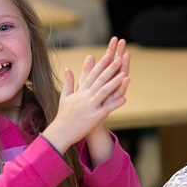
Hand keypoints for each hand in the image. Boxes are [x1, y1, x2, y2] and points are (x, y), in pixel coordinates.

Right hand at [43, 37, 130, 153]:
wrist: (61, 132)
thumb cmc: (64, 114)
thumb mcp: (65, 96)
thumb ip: (69, 82)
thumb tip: (67, 68)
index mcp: (80, 91)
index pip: (92, 74)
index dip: (101, 64)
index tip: (109, 55)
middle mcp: (85, 96)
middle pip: (99, 80)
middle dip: (110, 69)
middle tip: (120, 59)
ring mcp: (90, 106)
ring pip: (104, 92)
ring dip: (114, 83)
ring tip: (125, 76)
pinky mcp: (93, 117)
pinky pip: (106, 109)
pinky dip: (115, 104)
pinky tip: (124, 99)